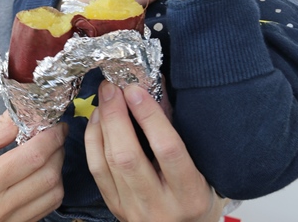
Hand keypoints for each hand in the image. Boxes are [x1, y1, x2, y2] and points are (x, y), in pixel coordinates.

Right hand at [0, 112, 65, 221]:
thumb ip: (0, 130)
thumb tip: (28, 111)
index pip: (33, 157)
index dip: (52, 137)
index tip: (56, 124)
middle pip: (49, 177)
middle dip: (57, 151)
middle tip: (52, 136)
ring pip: (53, 196)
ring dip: (57, 171)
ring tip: (46, 155)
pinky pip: (45, 210)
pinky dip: (49, 189)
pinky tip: (38, 175)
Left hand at [84, 82, 226, 221]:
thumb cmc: (197, 198)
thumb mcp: (204, 171)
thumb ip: (179, 133)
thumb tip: (152, 89)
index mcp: (190, 195)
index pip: (167, 149)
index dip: (148, 116)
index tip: (135, 89)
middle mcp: (159, 206)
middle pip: (128, 156)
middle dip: (116, 115)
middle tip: (112, 87)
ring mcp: (133, 210)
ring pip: (107, 163)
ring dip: (101, 124)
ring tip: (104, 98)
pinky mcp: (115, 208)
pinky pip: (96, 170)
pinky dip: (93, 140)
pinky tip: (97, 120)